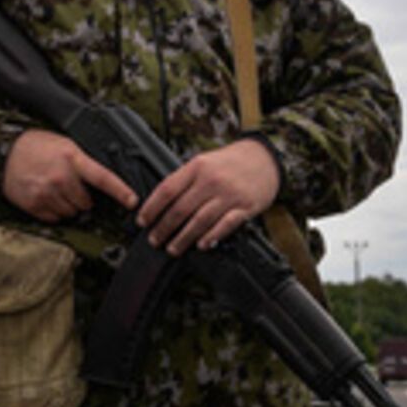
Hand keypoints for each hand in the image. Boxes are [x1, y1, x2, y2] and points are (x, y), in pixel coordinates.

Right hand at [3, 129, 137, 222]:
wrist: (5, 152)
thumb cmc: (37, 146)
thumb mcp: (65, 145)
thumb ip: (82, 162)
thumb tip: (101, 181)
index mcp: (72, 158)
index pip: (102, 177)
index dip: (120, 191)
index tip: (132, 201)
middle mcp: (60, 177)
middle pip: (86, 203)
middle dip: (82, 198)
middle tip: (69, 185)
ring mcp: (46, 192)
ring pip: (71, 213)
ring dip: (68, 205)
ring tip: (55, 189)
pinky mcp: (34, 204)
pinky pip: (55, 218)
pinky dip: (54, 211)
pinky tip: (46, 196)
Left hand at [136, 138, 279, 255]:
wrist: (264, 158)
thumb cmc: (230, 162)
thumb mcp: (204, 162)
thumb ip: (185, 180)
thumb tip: (160, 204)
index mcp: (197, 167)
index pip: (167, 189)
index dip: (151, 208)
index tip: (142, 221)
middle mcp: (212, 180)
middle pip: (181, 209)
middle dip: (164, 228)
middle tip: (154, 240)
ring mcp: (229, 194)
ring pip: (200, 220)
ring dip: (183, 238)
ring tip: (172, 248)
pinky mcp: (245, 207)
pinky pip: (225, 225)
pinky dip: (212, 236)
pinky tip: (202, 245)